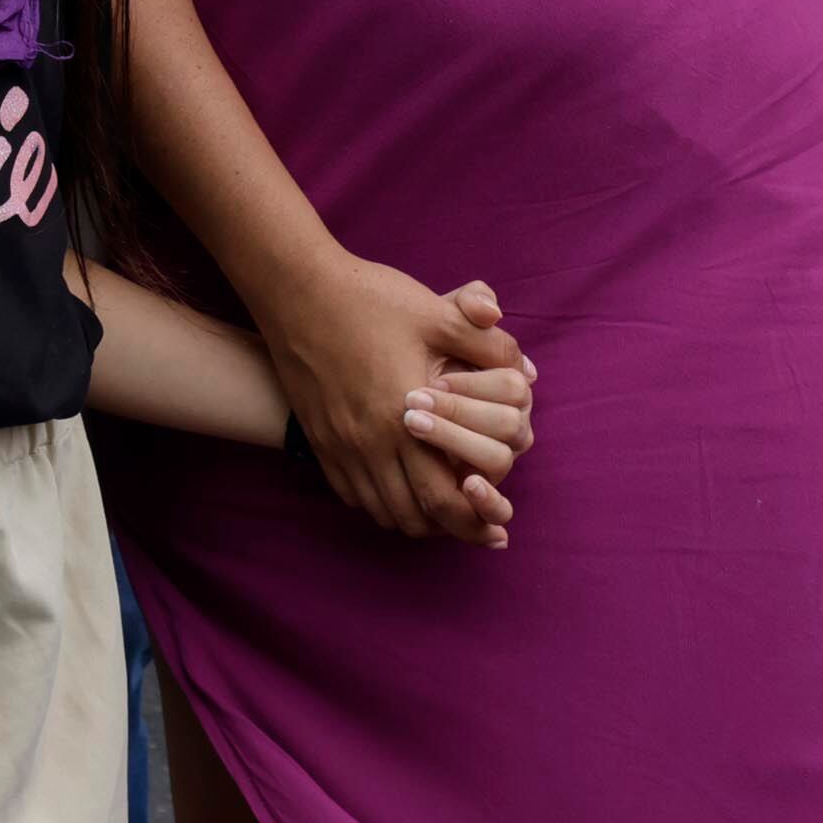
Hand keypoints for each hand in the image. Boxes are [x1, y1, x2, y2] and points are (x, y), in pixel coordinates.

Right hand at [257, 255, 525, 542]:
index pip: (444, 498)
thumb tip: (526, 371)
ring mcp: (340, 445)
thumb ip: (486, 345)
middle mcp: (371, 443)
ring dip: (414, 516)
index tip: (497, 532)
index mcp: (406, 418)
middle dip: (449, 529)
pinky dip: (378, 501)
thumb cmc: (369, 300)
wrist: (296, 290)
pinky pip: (350, 493)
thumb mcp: (436, 314)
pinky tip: (394, 487)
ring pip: (380, 511)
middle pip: (414, 517)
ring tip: (437, 508)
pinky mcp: (319, 438)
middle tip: (474, 527)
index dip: (475, 522)